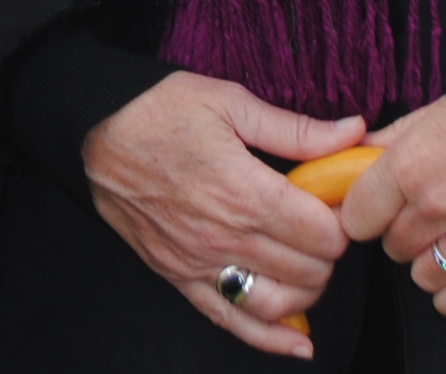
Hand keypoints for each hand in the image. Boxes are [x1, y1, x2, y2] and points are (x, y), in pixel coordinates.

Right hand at [82, 72, 367, 358]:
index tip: (335, 201)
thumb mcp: (229, 102)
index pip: (325, 233)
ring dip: (306, 289)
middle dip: (327, 250)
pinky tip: (299, 343)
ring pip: (279, 304)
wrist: (93, 135)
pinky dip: (270, 340)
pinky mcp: (179, 277)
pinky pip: (231, 321)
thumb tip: (353, 133)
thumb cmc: (158, 111)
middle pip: (309, 271)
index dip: (341, 218)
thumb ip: (295, 129)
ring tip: (306, 261)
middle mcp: (225, 236)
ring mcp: (200, 263)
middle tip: (319, 222)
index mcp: (245, 191)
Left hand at [338, 54, 445, 318]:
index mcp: (411, 167)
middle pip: (390, 247)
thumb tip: (364, 151)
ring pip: (423, 276)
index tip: (374, 204)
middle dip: (399, 230)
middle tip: (420, 211)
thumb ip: (399, 137)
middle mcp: (438, 209)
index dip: (364, 210)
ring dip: (427, 260)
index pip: (357, 218)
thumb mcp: (442, 103)